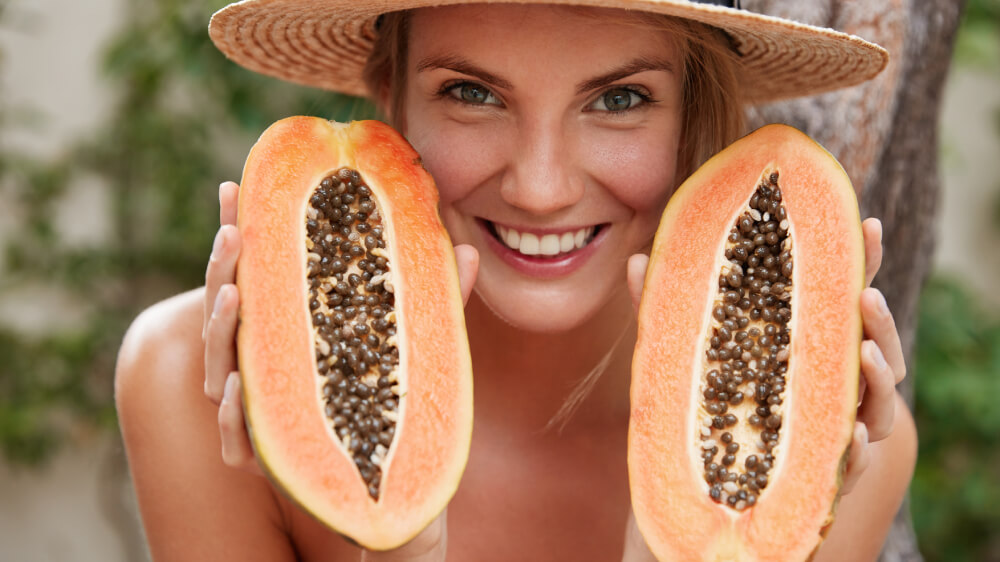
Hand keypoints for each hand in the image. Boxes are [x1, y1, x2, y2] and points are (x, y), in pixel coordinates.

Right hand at [202, 179, 478, 556]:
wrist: (404, 489)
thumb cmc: (400, 408)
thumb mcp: (415, 347)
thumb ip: (431, 303)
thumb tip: (466, 249)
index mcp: (293, 333)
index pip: (260, 276)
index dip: (245, 233)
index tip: (238, 187)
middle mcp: (269, 367)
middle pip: (232, 312)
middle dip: (225, 268)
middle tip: (235, 230)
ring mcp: (265, 411)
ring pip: (223, 367)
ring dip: (221, 329)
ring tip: (233, 293)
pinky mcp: (273, 457)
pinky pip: (239, 436)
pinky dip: (235, 411)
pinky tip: (238, 383)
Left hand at [619, 218, 905, 555]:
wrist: (696, 492)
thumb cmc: (697, 408)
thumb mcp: (680, 355)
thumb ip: (666, 310)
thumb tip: (636, 260)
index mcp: (800, 344)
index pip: (838, 297)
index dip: (860, 261)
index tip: (869, 224)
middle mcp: (824, 383)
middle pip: (869, 343)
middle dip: (876, 316)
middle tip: (863, 292)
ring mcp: (828, 426)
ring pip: (876, 401)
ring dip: (881, 375)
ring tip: (866, 353)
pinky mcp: (822, 472)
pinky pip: (851, 462)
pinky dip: (855, 448)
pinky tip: (848, 434)